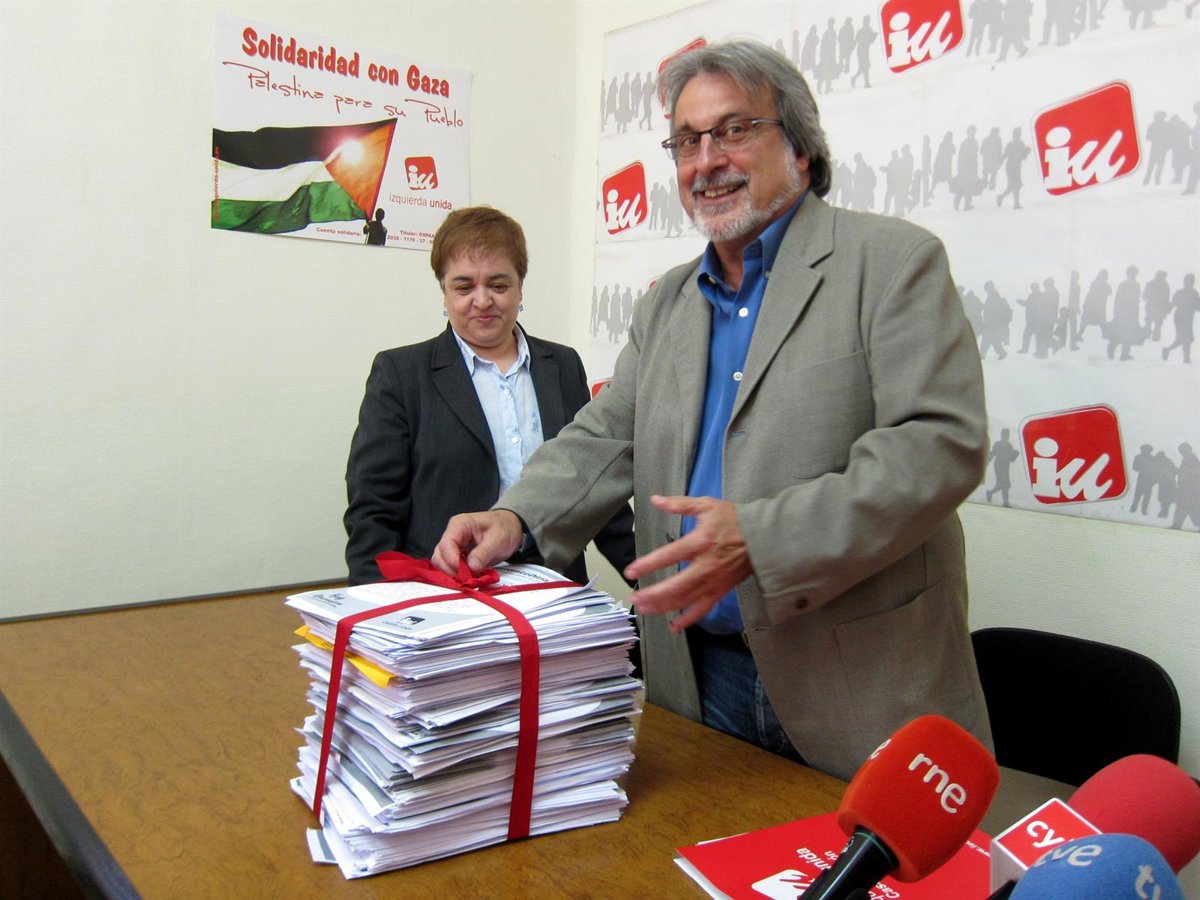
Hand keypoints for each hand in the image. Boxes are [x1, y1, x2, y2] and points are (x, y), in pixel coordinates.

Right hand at [432, 509, 523, 575]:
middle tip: (468, 577)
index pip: (446, 544)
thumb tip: (471, 567)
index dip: (452, 560)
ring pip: (442, 564)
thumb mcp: (498, 538)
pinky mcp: (458, 556)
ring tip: (470, 577)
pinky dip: (458, 574)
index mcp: (459, 525)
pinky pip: (451, 568)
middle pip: (439, 556)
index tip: (464, 572)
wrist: (510, 528)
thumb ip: (483, 552)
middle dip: (451, 569)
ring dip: (454, 573)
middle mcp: (452, 535)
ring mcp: (454, 546)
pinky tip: (470, 576)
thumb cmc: (504, 528)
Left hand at [623, 495, 751, 632]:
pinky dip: (688, 619)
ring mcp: (713, 581)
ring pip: (686, 600)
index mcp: (699, 542)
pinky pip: (703, 609)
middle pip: (675, 585)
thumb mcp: (707, 505)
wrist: (764, 537)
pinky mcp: (721, 591)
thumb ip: (679, 504)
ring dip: (663, 607)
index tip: (631, 572)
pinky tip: (673, 626)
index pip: (669, 555)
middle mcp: (705, 566)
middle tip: (635, 597)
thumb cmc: (734, 520)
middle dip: (653, 594)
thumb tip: (656, 500)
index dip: (648, 565)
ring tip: (645, 610)